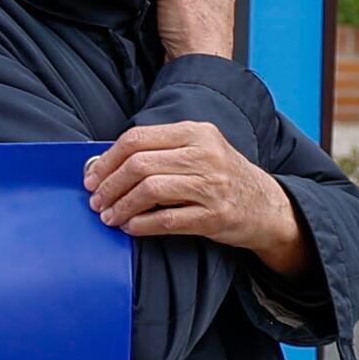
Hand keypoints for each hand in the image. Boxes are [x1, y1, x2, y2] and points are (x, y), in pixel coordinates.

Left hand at [86, 117, 301, 267]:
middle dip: (109, 185)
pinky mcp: (214, 216)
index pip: (137, 139)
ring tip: (109, 216)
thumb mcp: (199, 150)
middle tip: (96, 200)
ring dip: (121, 206)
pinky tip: (130, 227)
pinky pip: (168, 219)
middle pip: (139, 164)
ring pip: (150, 190)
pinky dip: (142, 224)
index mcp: (196, 132)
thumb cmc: (223, 177)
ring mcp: (211, 185)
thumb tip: (106, 164)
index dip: (107, 159)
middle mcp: (205, 154)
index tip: (92, 176)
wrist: (266, 206)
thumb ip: (161, 151)